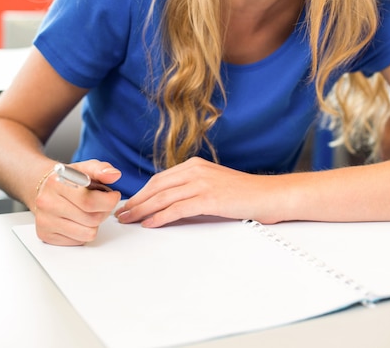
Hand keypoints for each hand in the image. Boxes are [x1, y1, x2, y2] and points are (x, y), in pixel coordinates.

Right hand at [35, 160, 121, 245]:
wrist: (43, 188)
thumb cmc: (67, 179)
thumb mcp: (84, 168)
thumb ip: (101, 169)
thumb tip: (114, 175)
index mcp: (57, 183)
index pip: (89, 201)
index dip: (109, 201)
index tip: (113, 196)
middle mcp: (47, 203)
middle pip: (92, 218)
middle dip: (104, 211)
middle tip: (102, 203)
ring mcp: (45, 221)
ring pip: (88, 233)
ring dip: (95, 223)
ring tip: (90, 211)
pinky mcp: (46, 236)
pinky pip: (79, 241)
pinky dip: (83, 232)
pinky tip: (78, 220)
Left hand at [115, 157, 279, 227]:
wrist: (268, 195)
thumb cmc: (243, 193)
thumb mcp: (212, 183)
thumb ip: (192, 187)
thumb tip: (169, 202)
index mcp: (194, 165)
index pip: (159, 179)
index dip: (142, 192)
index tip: (129, 203)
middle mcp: (195, 170)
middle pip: (157, 187)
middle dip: (136, 201)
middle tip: (121, 214)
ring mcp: (202, 183)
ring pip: (163, 197)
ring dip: (142, 210)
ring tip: (129, 220)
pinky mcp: (209, 198)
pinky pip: (177, 208)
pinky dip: (160, 217)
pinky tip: (150, 224)